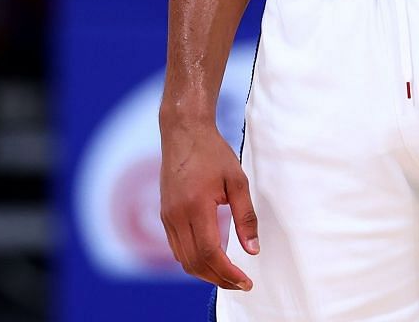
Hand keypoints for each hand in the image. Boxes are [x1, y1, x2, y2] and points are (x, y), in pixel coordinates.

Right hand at [159, 120, 256, 290]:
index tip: (245, 281)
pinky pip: (177, 248)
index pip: (209, 252)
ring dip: (205, 273)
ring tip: (228, 276)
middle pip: (194, 263)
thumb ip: (246, 216)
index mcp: (196, 206)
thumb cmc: (213, 153)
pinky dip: (194, 260)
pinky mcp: (165, 216)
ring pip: (183, 259)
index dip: (227, 272)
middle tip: (240, 284)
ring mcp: (167, 217)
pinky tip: (211, 260)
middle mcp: (176, 216)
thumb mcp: (237, 181)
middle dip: (218, 279)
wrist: (184, 133)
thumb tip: (253, 249)